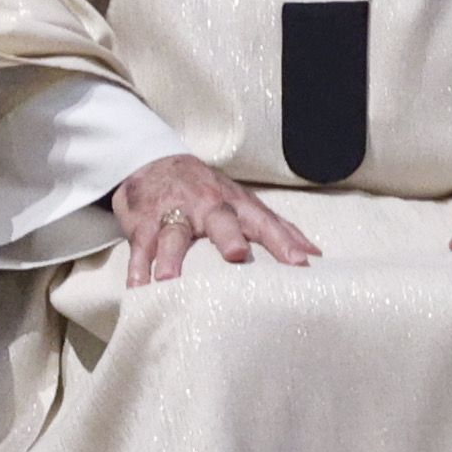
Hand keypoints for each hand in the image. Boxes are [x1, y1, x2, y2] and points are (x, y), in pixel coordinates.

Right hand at [116, 155, 321, 284]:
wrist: (152, 164)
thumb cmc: (206, 192)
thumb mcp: (242, 203)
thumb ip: (276, 228)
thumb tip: (314, 255)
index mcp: (234, 203)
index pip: (262, 221)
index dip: (282, 241)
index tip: (300, 263)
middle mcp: (206, 205)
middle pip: (219, 219)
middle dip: (227, 236)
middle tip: (237, 255)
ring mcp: (172, 213)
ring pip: (172, 235)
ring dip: (170, 257)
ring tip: (168, 280)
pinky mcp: (143, 223)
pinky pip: (139, 247)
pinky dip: (137, 267)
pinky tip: (137, 288)